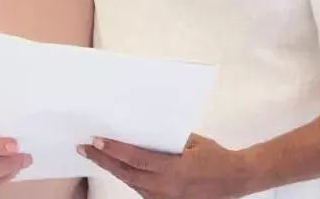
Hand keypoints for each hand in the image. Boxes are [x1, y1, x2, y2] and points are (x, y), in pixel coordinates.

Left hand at [80, 134, 251, 198]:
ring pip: (131, 183)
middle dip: (103, 160)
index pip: (135, 159)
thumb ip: (167, 141)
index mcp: (173, 171)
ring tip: (97, 155)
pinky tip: (120, 167)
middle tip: (85, 148)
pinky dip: (129, 177)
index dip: (114, 150)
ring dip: (114, 169)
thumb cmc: (216, 157)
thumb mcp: (192, 142)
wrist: (235, 180)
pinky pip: (141, 189)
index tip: (97, 140)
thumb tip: (144, 131)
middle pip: (127, 173)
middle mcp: (165, 189)